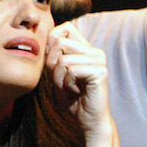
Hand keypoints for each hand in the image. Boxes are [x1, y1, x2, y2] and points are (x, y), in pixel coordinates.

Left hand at [45, 22, 110, 137]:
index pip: (65, 27)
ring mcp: (99, 60)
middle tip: (62, 80)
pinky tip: (76, 90)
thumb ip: (53, 54)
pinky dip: (67, 83)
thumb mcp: (57, 71)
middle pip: (59, 43)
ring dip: (59, 77)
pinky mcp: (100, 71)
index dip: (52, 42)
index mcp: (86, 48)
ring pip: (62, 59)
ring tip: (70, 86)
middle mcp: (95, 51)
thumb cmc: (72, 96)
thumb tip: (46, 37)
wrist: (87, 119)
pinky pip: (70, 70)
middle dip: (52, 64)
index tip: (53, 63)